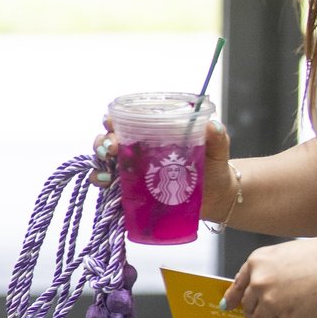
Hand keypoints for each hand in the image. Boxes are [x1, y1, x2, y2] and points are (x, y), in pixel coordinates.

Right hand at [97, 121, 235, 222]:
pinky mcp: (134, 190)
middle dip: (102, 141)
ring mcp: (134, 170)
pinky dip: (101, 182)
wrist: (218, 197)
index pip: (126, 121)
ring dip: (98, 163)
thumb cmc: (214, 168)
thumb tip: (212, 125)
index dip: (113, 120)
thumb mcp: (217, 150)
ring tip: (105, 171)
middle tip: (110, 149)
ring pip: (104, 161)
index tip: (112, 124)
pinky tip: (105, 184)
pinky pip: (110, 185)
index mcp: (154, 135)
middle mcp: (139, 150)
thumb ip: (216, 137)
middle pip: (109, 139)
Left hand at [223, 238, 316, 317]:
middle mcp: (259, 282)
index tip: (228, 307)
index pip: (238, 286)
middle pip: (248, 307)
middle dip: (256, 316)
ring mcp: (272, 302)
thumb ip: (268, 271)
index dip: (233, 298)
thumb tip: (259, 288)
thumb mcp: (286, 255)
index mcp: (256, 263)